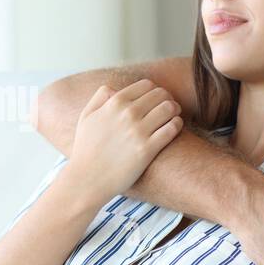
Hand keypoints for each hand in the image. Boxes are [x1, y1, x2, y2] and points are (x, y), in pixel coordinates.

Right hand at [62, 78, 182, 204]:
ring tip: (173, 117)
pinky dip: (177, 124)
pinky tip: (174, 128)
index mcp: (114, 103)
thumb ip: (99, 97)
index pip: (147, 84)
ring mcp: (138, 131)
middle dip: (167, 99)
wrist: (87, 180)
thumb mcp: (86, 118)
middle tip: (169, 108)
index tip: (156, 100)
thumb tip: (113, 88)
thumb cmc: (86, 150)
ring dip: (175, 110)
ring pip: (169, 108)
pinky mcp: (147, 149)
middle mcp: (127, 114)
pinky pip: (172, 128)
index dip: (155, 90)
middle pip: (161, 94)